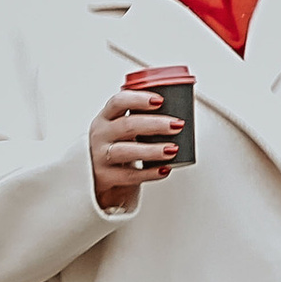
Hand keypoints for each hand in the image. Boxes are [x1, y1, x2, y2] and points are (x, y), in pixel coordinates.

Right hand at [90, 89, 183, 207]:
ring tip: (173, 149)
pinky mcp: (105, 177)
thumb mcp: (124, 131)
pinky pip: (130, 175)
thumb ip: (141, 118)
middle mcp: (100, 135)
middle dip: (155, 124)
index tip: (160, 100)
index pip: (118, 101)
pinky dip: (150, 173)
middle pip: (127, 125)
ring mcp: (100, 156)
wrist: (104, 182)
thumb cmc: (121, 150)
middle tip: (177, 125)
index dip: (139, 99)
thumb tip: (180, 106)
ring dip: (153, 150)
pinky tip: (165, 169)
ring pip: (127, 151)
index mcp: (105, 118)